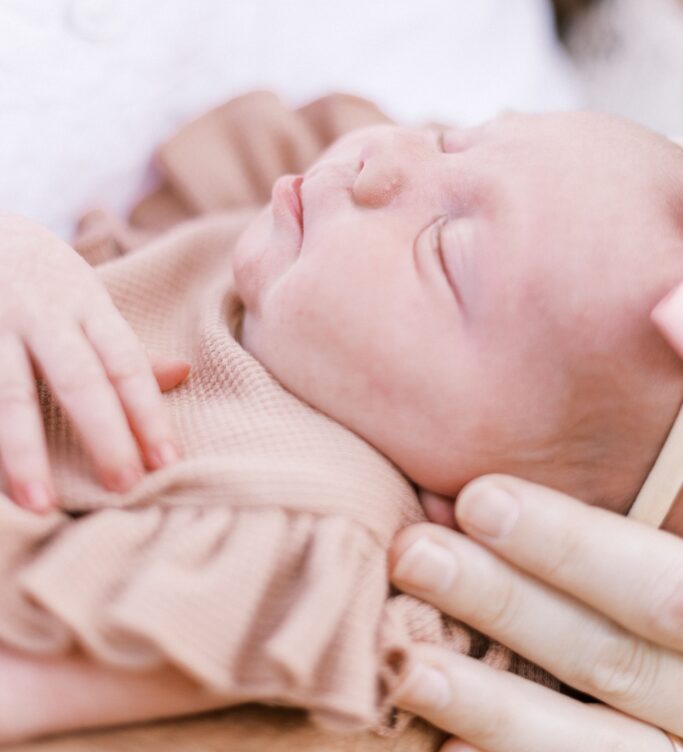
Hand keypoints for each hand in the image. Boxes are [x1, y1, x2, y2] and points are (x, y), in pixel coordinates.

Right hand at [0, 214, 189, 513]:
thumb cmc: (39, 277)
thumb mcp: (85, 297)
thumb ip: (122, 344)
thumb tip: (182, 374)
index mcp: (85, 303)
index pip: (125, 363)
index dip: (147, 413)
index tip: (168, 461)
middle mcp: (41, 314)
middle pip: (79, 378)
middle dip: (104, 435)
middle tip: (126, 486)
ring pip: (11, 393)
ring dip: (26, 452)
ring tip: (41, 503)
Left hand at [389, 475, 682, 750]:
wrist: (668, 662)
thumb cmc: (658, 575)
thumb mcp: (667, 534)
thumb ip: (637, 483)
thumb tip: (584, 407)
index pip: (663, 584)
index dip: (572, 546)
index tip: (477, 499)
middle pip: (615, 653)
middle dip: (506, 601)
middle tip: (412, 554)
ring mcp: (681, 742)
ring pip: (605, 745)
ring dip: (496, 704)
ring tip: (410, 665)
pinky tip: (446, 748)